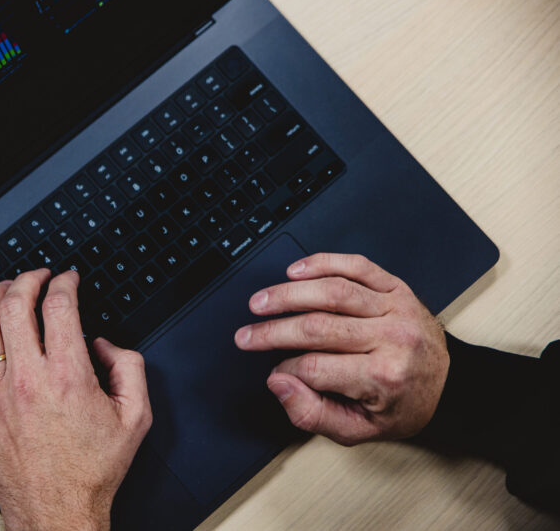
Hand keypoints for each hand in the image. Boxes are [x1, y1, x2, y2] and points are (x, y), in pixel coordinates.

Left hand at [0, 270, 151, 530]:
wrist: (55, 510)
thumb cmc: (91, 470)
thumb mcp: (136, 417)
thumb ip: (129, 367)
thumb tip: (105, 344)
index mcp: (68, 376)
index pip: (58, 306)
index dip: (64, 283)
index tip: (68, 279)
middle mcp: (28, 379)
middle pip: (15, 305)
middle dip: (27, 279)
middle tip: (38, 275)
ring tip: (5, 287)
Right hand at [234, 253, 448, 444]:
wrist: (446, 383)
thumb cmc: (401, 405)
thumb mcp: (358, 429)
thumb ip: (311, 414)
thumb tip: (278, 384)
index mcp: (383, 377)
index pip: (315, 368)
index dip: (285, 371)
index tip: (275, 373)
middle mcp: (392, 339)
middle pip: (317, 327)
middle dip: (272, 331)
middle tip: (246, 335)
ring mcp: (395, 308)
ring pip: (331, 292)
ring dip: (288, 294)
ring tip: (260, 302)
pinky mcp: (395, 287)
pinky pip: (356, 266)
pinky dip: (321, 263)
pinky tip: (295, 271)